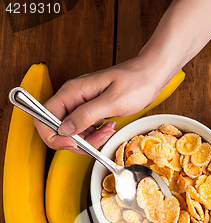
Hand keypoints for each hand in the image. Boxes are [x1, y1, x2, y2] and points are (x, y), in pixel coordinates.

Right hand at [34, 57, 162, 151]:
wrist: (150, 76)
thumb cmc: (135, 82)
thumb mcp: (112, 101)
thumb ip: (86, 115)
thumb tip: (65, 129)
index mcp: (72, 92)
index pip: (45, 116)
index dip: (53, 135)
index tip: (72, 143)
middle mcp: (73, 99)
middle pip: (58, 129)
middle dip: (76, 141)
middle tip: (96, 141)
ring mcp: (82, 106)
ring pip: (74, 134)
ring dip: (90, 140)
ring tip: (107, 131)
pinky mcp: (92, 112)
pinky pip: (86, 131)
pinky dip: (97, 136)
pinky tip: (109, 128)